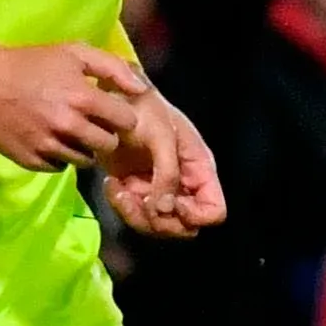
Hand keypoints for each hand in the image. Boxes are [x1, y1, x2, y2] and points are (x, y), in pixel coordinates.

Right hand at [0, 33, 143, 169]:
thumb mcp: (74, 53)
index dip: (121, 116)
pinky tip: (49, 139)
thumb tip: (142, 89)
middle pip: (108, 145)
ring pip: (85, 160)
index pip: (127, 121)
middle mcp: (68, 125)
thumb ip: (113, 68)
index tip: (111, 112)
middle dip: (104, 134)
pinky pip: (59, 167)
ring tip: (68, 131)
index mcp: (83, 98)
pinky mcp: (30, 159)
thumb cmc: (29, 63)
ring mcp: (47, 145)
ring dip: (82, 148)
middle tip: (90, 124)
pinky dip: (58, 157)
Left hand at [102, 92, 223, 235]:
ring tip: (118, 189)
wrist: (111, 98)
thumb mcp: (161, 138)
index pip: (214, 212)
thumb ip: (167, 175)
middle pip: (185, 226)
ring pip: (157, 224)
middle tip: (137, 200)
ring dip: (135, 214)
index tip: (172, 203)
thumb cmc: (145, 110)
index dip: (195, 216)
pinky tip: (112, 183)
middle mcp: (184, 187)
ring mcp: (159, 190)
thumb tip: (164, 211)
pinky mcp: (136, 190)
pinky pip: (134, 213)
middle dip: (159, 220)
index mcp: (200, 172)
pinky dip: (121, 205)